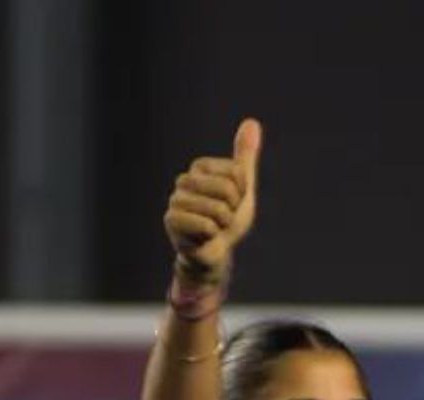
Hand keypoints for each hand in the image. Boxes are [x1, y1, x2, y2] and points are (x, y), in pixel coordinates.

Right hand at [165, 118, 262, 281]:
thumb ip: (245, 157)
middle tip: (222, 220)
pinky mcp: (171, 220)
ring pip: (218, 209)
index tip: (232, 204)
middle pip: (228, 189)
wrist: (213, 254)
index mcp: (199, 168)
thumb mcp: (242, 188)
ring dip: (223, 226)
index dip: (242, 193)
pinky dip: (212, 236)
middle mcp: (184, 180)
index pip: (237, 173)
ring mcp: (175, 200)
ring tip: (213, 229)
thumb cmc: (226, 221)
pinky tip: (203, 238)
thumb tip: (252, 121)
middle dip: (233, 210)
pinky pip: (207, 225)